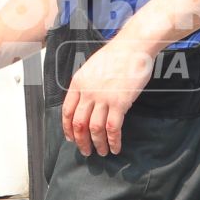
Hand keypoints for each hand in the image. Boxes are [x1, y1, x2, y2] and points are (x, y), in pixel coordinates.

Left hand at [61, 40, 155, 156]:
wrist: (133, 47)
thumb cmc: (115, 55)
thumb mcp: (91, 67)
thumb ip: (86, 85)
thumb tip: (85, 102)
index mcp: (78, 83)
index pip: (67, 111)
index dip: (68, 128)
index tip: (71, 139)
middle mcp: (87, 92)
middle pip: (79, 124)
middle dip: (81, 141)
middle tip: (85, 151)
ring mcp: (103, 98)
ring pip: (94, 129)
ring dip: (97, 144)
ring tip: (102, 152)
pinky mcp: (120, 103)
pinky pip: (112, 128)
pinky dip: (113, 141)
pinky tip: (116, 148)